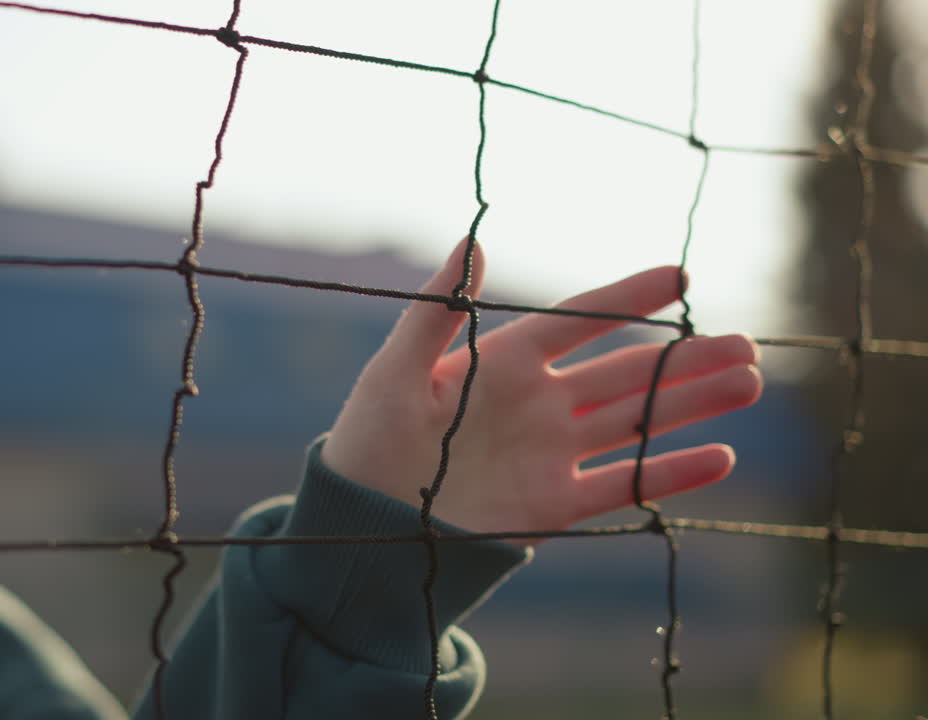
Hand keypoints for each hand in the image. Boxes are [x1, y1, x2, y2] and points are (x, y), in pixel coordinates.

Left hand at [321, 239, 762, 543]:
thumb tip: (474, 240)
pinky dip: (669, 474)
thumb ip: (436, 310)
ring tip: (749, 384)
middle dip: (684, 358)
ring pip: (636, 423)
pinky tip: (719, 458)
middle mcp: (539, 403)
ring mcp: (552, 454)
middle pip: (625, 372)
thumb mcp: (396, 368)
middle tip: (745, 342)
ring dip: (691, 405)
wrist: (363, 517)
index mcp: (504, 362)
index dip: (626, 298)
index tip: (679, 274)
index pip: (579, 321)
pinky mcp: (554, 505)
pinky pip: (622, 485)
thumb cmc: (370, 435)